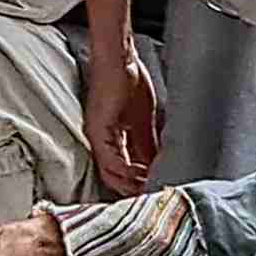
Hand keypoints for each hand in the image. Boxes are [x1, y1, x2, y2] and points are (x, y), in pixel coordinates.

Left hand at [87, 54, 160, 195]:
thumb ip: (148, 147)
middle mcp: (101, 143)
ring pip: (111, 175)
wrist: (121, 59)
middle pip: (116, 179)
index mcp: (112, 142)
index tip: (159, 191)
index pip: (125, 172)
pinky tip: (143, 174)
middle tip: (156, 196)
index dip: (141, 185)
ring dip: (132, 186)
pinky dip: (127, 172)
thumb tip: (158, 168)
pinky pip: (110, 161)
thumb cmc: (130, 82)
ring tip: (152, 187)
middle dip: (136, 191)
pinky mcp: (97, 131)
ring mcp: (97, 138)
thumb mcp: (144, 122)